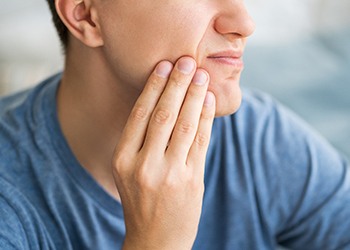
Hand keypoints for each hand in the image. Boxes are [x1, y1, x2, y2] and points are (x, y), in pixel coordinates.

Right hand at [112, 56, 215, 249]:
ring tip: (202, 75)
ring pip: (185, 124)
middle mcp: (144, 165)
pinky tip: (208, 101)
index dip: (154, 87)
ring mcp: (169, 174)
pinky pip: (201, 141)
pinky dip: (206, 118)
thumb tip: (165, 102)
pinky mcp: (192, 181)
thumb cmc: (141, 200)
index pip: (140, 114)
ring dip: (195, 96)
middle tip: (187, 61)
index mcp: (122, 159)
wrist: (156, 240)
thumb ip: (141, 141)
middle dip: (177, 84)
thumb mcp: (128, 171)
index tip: (165, 65)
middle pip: (163, 114)